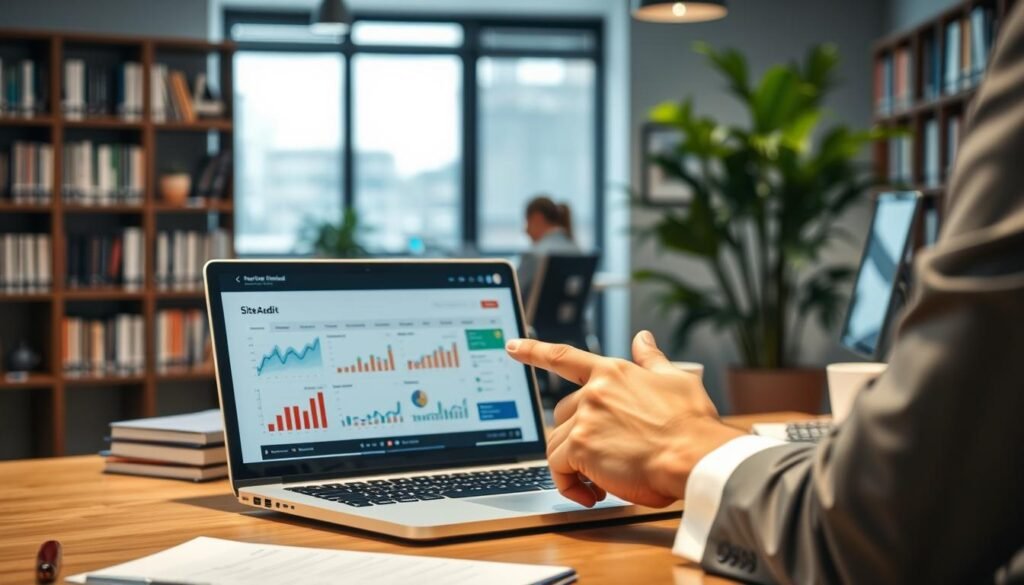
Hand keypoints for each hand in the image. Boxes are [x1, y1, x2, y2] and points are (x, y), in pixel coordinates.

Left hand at [505, 331, 744, 507]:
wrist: (694, 455)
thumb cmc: (692, 425)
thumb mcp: (676, 380)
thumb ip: (651, 360)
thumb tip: (642, 339)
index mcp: (613, 372)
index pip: (565, 357)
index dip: (535, 350)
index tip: (512, 346)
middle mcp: (593, 391)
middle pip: (561, 414)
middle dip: (575, 439)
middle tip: (599, 461)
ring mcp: (585, 417)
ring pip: (557, 444)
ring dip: (574, 467)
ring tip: (600, 484)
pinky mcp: (580, 446)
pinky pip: (558, 468)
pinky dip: (569, 485)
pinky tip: (591, 494)